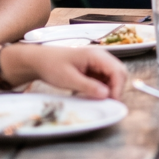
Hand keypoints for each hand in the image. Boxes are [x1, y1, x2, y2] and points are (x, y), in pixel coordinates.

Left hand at [3, 45, 127, 99]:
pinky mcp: (93, 69)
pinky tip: (93, 95)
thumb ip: (88, 86)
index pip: (117, 71)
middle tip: (108, 103)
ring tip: (99, 100)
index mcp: (96, 55)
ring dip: (110, 89)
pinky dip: (102, 89)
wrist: (39, 61)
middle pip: (119, 73)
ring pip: (113, 77)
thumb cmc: (52, 66)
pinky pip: (104, 79)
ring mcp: (97, 63)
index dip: (118, 87)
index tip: (112, 101)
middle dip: (116, 89)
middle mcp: (100, 57)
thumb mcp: (69, 79)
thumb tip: (106, 95)